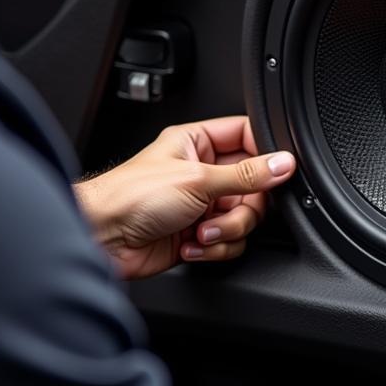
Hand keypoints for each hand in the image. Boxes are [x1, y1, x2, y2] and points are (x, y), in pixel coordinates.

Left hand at [74, 116, 295, 279]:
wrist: (102, 238)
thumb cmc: (130, 196)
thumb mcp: (197, 179)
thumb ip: (247, 174)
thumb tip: (283, 164)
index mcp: (198, 142)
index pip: (248, 137)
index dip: (265, 154)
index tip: (276, 172)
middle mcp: (202, 171)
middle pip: (254, 187)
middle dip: (241, 208)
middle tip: (223, 212)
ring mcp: (201, 204)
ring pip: (244, 218)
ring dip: (226, 231)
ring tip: (200, 232)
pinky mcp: (197, 234)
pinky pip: (228, 241)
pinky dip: (214, 248)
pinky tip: (190, 245)